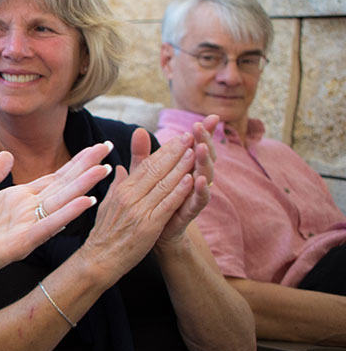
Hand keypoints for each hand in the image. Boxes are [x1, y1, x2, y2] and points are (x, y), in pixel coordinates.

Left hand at [0, 142, 112, 283]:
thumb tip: (8, 154)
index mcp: (18, 199)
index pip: (54, 177)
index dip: (75, 162)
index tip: (98, 146)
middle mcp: (27, 212)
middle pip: (63, 186)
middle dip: (85, 167)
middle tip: (109, 147)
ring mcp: (26, 228)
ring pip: (60, 204)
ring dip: (82, 187)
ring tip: (104, 170)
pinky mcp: (19, 245)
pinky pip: (46, 228)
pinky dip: (66, 215)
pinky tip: (85, 203)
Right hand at [80, 130, 196, 279]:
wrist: (99, 260)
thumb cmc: (104, 234)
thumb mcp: (107, 204)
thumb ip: (117, 185)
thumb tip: (120, 168)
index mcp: (121, 190)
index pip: (145, 165)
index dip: (164, 151)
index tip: (177, 139)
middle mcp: (129, 197)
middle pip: (156, 169)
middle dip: (174, 152)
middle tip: (190, 136)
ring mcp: (139, 211)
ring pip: (164, 184)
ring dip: (181, 166)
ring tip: (195, 151)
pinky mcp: (148, 226)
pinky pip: (167, 204)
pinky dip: (179, 190)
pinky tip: (190, 179)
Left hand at [152, 116, 216, 248]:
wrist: (152, 233)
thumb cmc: (151, 200)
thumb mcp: (145, 175)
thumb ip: (143, 154)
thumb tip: (139, 130)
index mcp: (186, 168)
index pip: (197, 146)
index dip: (205, 132)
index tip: (212, 117)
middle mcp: (195, 179)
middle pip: (206, 156)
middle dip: (205, 141)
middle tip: (202, 126)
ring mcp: (195, 195)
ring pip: (206, 175)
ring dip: (204, 161)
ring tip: (201, 148)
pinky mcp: (191, 211)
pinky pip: (200, 200)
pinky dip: (201, 189)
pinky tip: (200, 179)